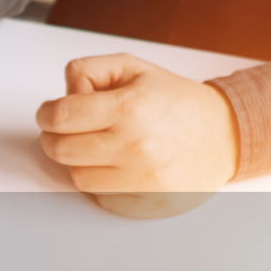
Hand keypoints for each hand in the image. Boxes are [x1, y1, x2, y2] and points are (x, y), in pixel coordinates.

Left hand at [35, 54, 239, 217]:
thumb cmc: (175, 101)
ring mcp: (140, 179)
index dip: (46, 113)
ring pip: (76, 177)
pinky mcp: (144, 202)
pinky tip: (116, 165)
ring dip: (77, 162)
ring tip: (96, 146)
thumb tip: (63, 93)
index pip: (61, 116)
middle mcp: (135, 146)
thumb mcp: (134, 68)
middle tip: (64, 130)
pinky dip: (99, 182)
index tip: (49, 113)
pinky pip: (99, 196)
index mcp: (130, 107)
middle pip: (60, 150)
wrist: (224, 135)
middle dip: (53, 137)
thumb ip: (89, 71)